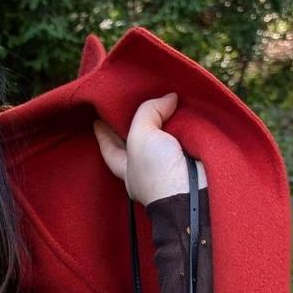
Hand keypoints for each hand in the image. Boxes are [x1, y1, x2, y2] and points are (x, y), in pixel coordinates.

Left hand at [92, 92, 207, 206]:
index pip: (110, 150)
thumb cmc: (158, 172)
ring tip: (167, 97)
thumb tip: (169, 98)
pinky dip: (189, 124)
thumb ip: (147, 113)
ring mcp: (172, 166)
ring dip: (168, 120)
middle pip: (138, 142)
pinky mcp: (195, 160)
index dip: (103, 134)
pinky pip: (189, 137)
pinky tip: (190, 109)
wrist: (193, 195)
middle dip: (136, 124)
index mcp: (128, 170)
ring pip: (166, 138)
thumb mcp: (140, 137)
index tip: (97, 118)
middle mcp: (148, 170)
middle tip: (134, 101)